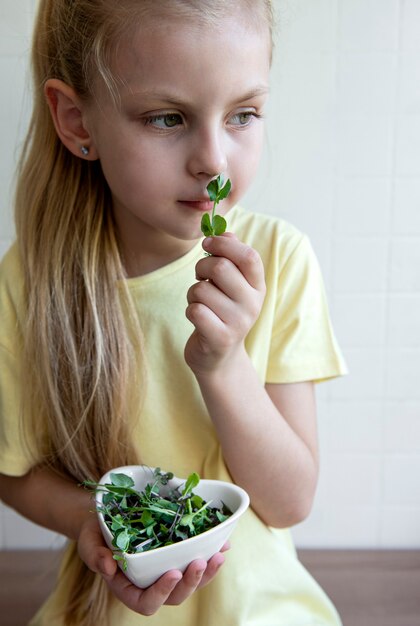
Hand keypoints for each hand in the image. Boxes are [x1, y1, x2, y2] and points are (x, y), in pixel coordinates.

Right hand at [78, 514, 227, 615]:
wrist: (106, 519)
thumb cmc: (95, 534)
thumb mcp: (89, 542)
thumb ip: (95, 555)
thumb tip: (107, 566)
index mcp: (128, 589)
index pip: (146, 602)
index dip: (162, 592)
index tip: (173, 573)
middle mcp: (150, 585)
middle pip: (175, 596)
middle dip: (191, 582)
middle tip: (202, 561)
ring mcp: (166, 572)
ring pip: (191, 582)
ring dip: (208, 572)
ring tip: (219, 553)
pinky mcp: (177, 557)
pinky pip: (197, 561)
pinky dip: (211, 552)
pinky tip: (223, 542)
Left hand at [185, 233, 265, 374]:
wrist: (219, 358)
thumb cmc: (222, 313)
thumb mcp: (233, 286)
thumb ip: (231, 257)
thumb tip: (225, 232)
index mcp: (258, 287)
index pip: (249, 256)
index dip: (225, 244)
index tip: (208, 243)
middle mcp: (252, 304)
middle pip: (220, 267)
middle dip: (201, 267)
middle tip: (200, 276)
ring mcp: (238, 322)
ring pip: (201, 289)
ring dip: (193, 293)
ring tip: (201, 303)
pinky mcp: (220, 338)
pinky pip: (194, 309)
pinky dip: (189, 309)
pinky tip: (197, 318)